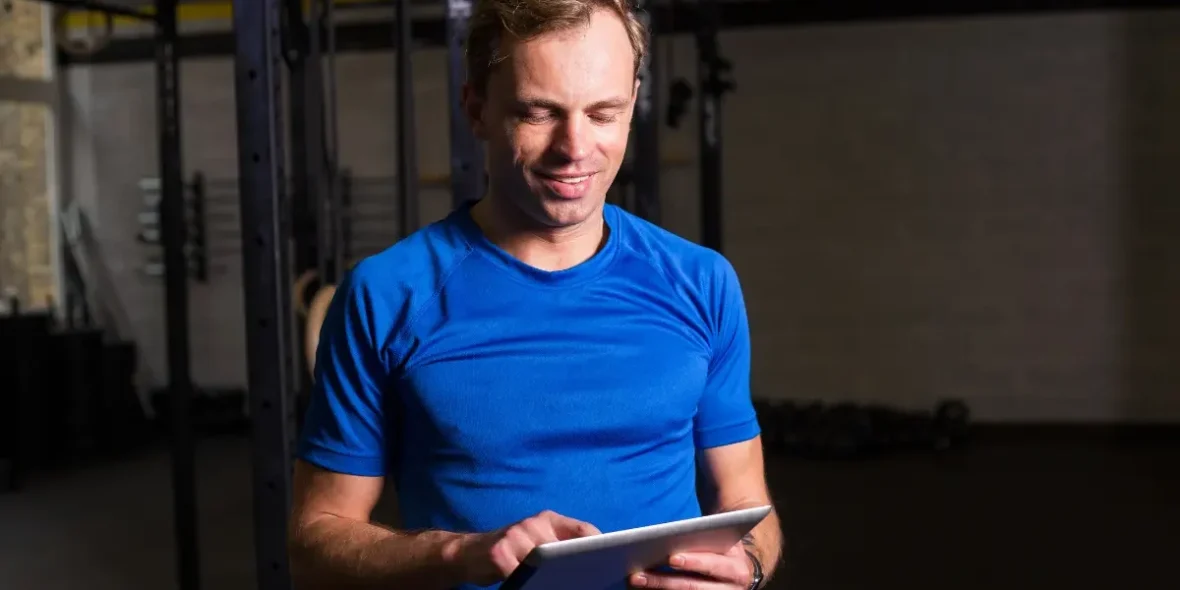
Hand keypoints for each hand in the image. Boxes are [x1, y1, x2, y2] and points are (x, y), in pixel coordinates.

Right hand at [455, 510, 601, 585]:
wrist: (468, 553)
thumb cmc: (510, 552)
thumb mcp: (536, 543)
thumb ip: (558, 547)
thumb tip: (591, 566)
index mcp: (548, 520)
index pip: (583, 530)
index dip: (599, 546)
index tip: (611, 564)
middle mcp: (534, 523)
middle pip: (566, 548)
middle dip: (578, 567)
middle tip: (589, 581)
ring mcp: (516, 535)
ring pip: (544, 561)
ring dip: (554, 580)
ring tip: (561, 585)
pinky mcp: (500, 552)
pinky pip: (521, 574)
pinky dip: (530, 585)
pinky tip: (533, 587)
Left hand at [629, 542, 752, 588]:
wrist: (739, 572)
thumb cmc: (724, 550)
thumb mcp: (722, 542)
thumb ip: (703, 539)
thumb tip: (665, 539)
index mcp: (736, 569)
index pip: (714, 565)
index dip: (694, 562)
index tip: (671, 558)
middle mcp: (730, 589)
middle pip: (693, 587)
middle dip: (664, 581)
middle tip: (638, 575)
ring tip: (636, 581)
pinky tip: (644, 589)